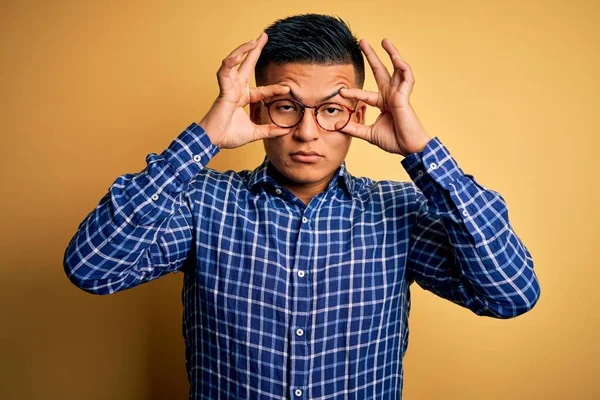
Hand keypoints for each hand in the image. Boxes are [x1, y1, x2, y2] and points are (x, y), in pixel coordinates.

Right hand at [199, 33, 289, 148]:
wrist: (214, 141)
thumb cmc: (228, 136)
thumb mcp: (254, 133)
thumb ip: (269, 130)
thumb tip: (285, 131)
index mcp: (242, 97)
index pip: (262, 89)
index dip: (274, 88)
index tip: (287, 88)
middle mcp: (236, 89)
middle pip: (246, 65)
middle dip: (254, 50)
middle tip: (263, 36)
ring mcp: (228, 88)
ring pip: (234, 62)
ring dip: (243, 50)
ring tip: (255, 40)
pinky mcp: (223, 91)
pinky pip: (224, 72)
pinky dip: (230, 62)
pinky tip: (238, 56)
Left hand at [339, 39, 431, 155]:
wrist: (408, 149)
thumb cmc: (394, 141)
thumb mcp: (368, 134)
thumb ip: (354, 128)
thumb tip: (337, 126)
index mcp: (383, 103)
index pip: (365, 93)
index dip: (353, 91)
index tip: (341, 91)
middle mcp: (390, 95)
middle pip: (380, 71)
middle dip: (371, 56)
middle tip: (362, 41)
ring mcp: (399, 94)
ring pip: (396, 68)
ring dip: (392, 53)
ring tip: (384, 40)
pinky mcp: (405, 96)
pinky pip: (406, 77)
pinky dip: (402, 67)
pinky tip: (396, 59)